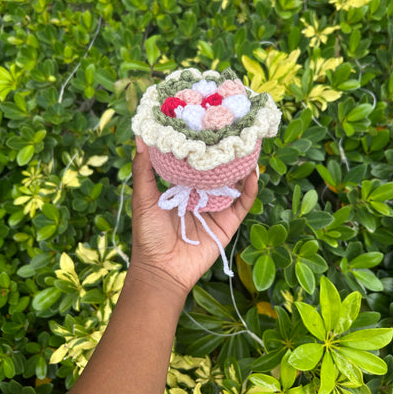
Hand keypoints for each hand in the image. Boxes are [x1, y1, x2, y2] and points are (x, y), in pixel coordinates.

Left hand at [130, 137, 258, 294]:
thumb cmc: (148, 234)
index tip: (208, 124)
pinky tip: (252, 173)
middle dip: (226, 153)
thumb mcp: (144, 198)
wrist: (161, 270)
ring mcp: (217, 209)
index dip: (203, 146)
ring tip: (248, 146)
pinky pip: (243, 203)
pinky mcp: (229, 223)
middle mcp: (202, 196)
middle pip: (218, 171)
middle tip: (235, 130)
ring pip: (234, 184)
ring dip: (242, 167)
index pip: (196, 163)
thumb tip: (140, 136)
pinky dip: (249, 189)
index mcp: (182, 189)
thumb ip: (144, 169)